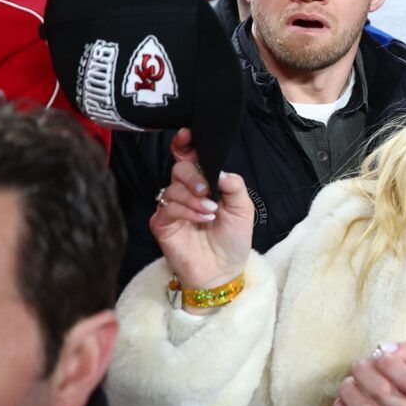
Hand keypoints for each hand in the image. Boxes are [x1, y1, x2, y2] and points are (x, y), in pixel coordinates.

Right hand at [148, 128, 254, 311]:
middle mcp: (186, 191)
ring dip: (193, 198)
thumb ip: (233, 185)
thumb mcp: (243, 208)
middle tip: (207, 191)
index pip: (190, 157)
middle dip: (193, 176)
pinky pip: (167, 207)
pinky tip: (202, 219)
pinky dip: (185, 210)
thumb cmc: (232, 238)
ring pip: (172, 187)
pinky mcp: (162, 223)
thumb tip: (219, 170)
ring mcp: (172, 207)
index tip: (188, 135)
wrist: (223, 270)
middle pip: (179, 168)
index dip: (186, 144)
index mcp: (205, 183)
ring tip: (210, 212)